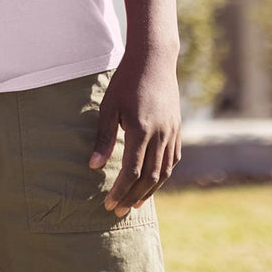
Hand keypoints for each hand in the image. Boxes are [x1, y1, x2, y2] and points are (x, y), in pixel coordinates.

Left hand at [88, 54, 181, 216]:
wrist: (154, 61)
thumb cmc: (126, 82)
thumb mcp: (109, 107)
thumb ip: (104, 138)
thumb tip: (94, 167)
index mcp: (141, 130)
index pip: (131, 171)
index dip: (119, 190)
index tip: (108, 203)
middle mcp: (160, 135)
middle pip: (149, 177)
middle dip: (132, 196)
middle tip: (118, 211)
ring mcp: (172, 133)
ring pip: (164, 172)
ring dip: (149, 191)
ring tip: (134, 203)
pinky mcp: (177, 129)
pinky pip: (173, 160)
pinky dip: (163, 175)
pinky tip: (152, 183)